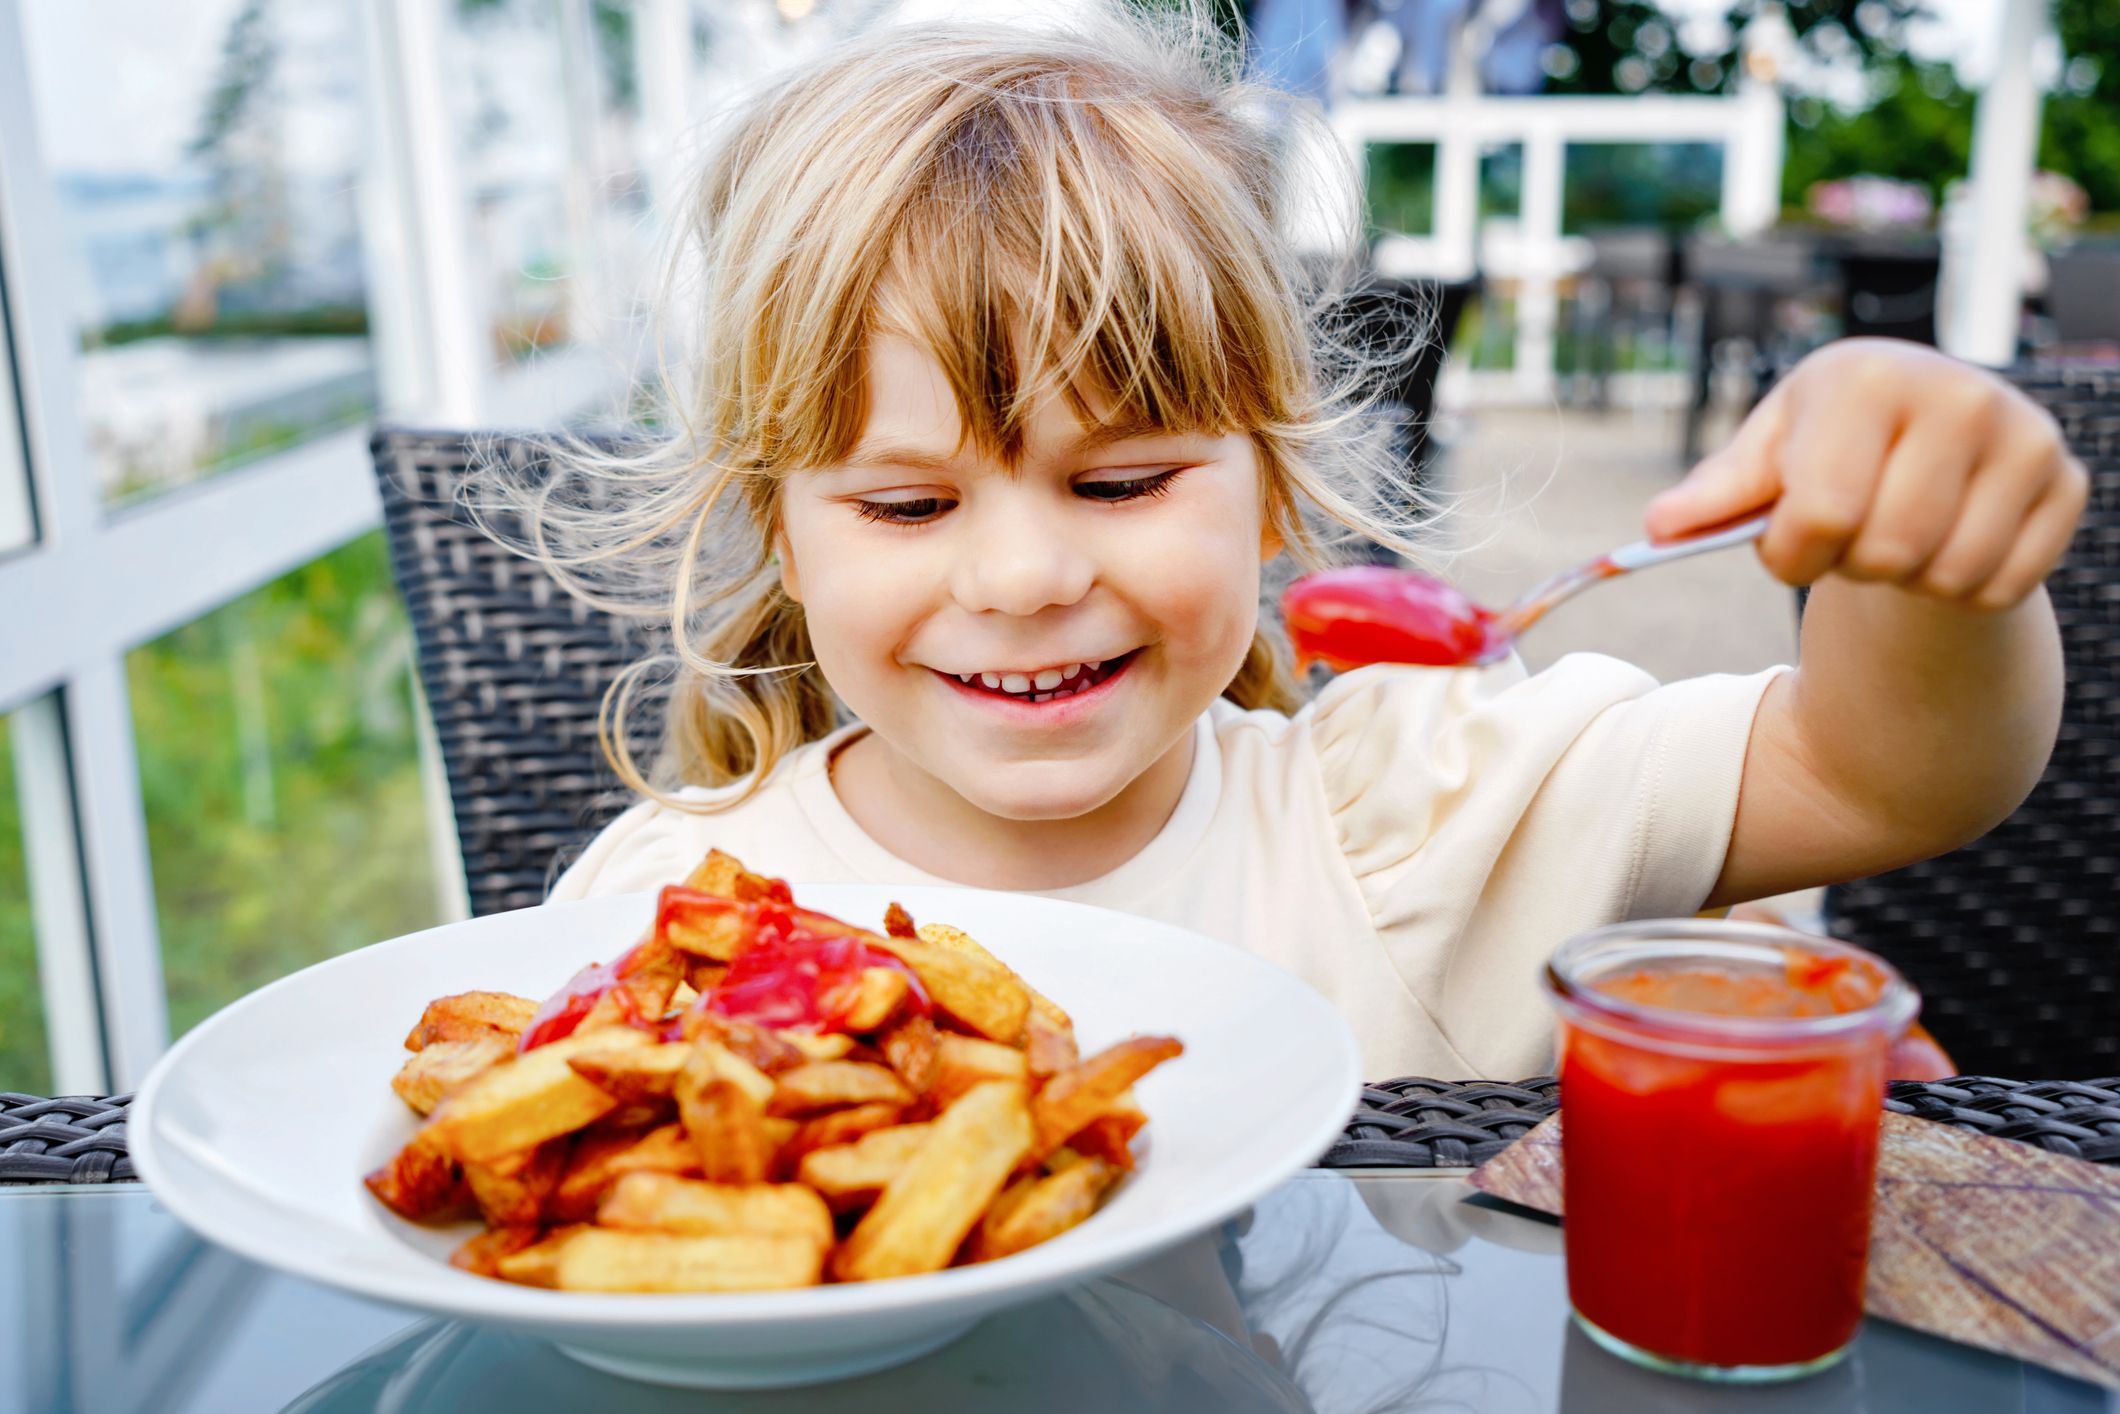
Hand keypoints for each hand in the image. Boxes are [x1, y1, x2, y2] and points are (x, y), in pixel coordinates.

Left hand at [1646, 340, 2088, 610]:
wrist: (1922, 435)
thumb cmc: (1826, 448)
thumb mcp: (1765, 460)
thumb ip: (1712, 497)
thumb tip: (1658, 529)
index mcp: (1867, 376)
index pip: (1823, 510)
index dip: (1791, 554)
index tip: (1789, 546)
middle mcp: (1959, 393)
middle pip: (1886, 550)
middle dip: (1849, 566)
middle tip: (1849, 538)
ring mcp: (2025, 436)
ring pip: (1947, 575)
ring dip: (1905, 582)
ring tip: (1895, 537)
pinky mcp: (2067, 483)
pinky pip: (2000, 589)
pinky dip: (1960, 593)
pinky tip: (1946, 547)